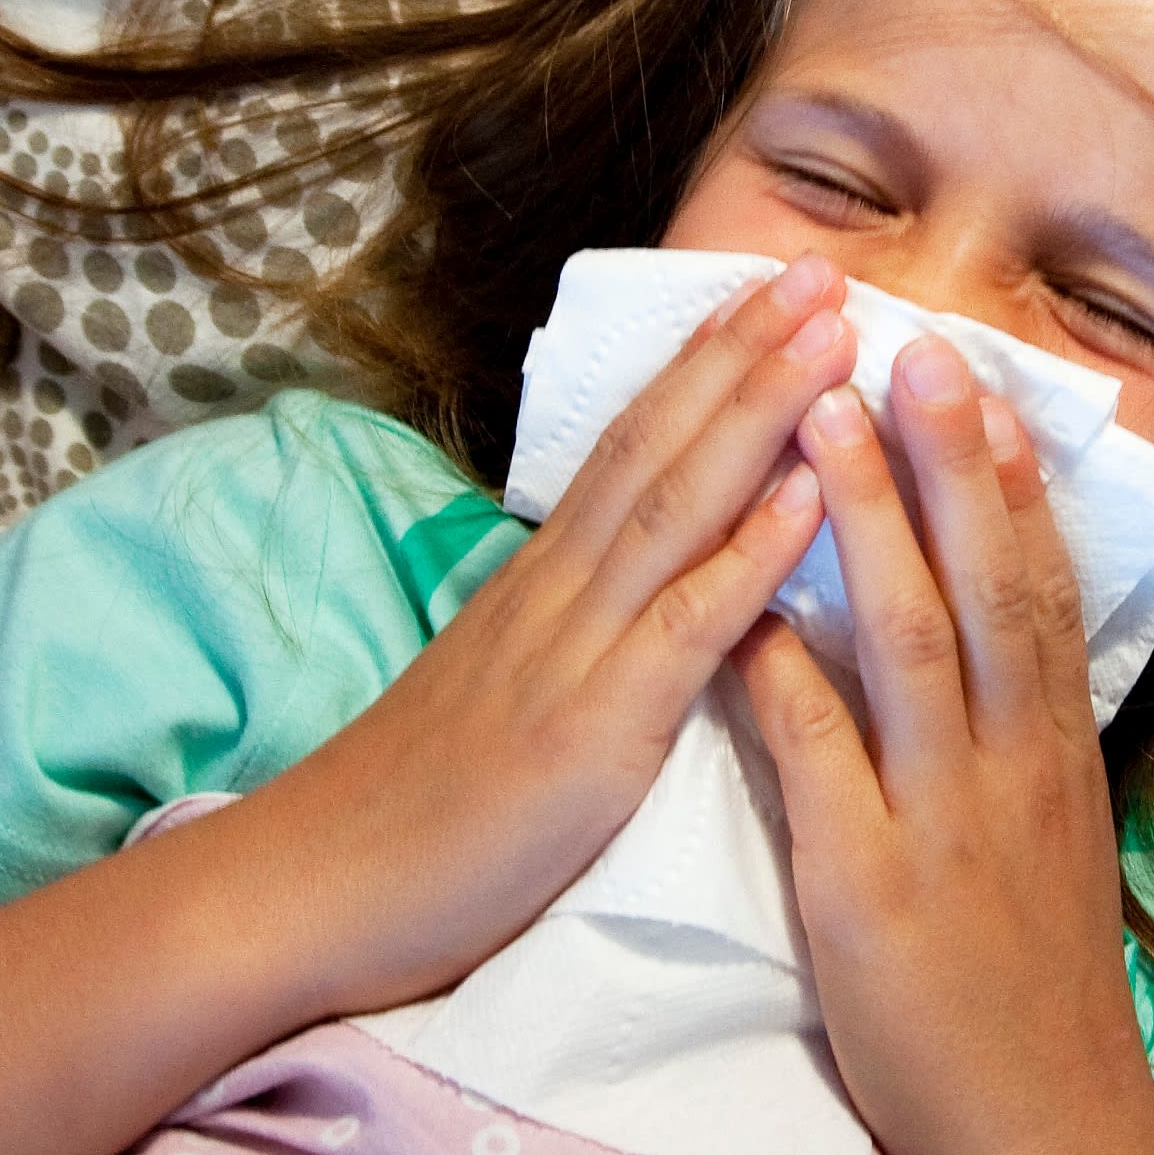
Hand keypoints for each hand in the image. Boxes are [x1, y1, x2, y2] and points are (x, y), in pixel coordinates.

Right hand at [260, 254, 853, 1012]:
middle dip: (748, 350)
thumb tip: (628, 578)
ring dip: (762, 412)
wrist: (318, 887)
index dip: (705, 362)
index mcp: (542, 581)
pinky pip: (683, 626)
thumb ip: (569, 628)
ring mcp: (571, 650)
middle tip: (826, 267)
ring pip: (677, 505)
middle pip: (661, 443)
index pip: (632, 442)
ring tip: (835, 337)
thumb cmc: (420, 807)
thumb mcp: (499, 688)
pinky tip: (808, 497)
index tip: (773, 292)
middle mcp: (557, 591)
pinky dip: (749, 554)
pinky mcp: (589, 729)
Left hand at [733, 335, 1153, 1154]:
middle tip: (916, 347)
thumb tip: (989, 671)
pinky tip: (745, 608)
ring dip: (869, 525)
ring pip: (916, 644)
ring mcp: (945, 820)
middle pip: (990, 583)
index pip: (1040, 589)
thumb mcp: (1047, 857)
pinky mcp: (871, 885)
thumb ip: (1012, 759)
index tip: (979, 383)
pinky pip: (822, 757)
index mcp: (1052, 757)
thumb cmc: (1030, 1009)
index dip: (1007, 483)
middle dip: (950, 461)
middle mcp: (1013, 768)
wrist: (1050, 1144)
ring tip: (829, 422)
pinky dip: (785, 674)